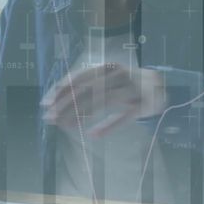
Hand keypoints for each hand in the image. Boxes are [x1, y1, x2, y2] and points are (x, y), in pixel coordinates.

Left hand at [40, 64, 167, 138]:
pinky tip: (93, 135)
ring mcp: (131, 89)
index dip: (61, 90)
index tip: (45, 103)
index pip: (79, 77)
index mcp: (107, 68)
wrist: (158, 86)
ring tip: (65, 126)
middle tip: (50, 117)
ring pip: (102, 102)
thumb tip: (57, 97)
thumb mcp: (106, 79)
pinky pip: (123, 117)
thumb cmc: (125, 84)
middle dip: (65, 104)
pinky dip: (108, 126)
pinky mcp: (143, 105)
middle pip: (87, 90)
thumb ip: (86, 86)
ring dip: (81, 115)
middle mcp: (118, 75)